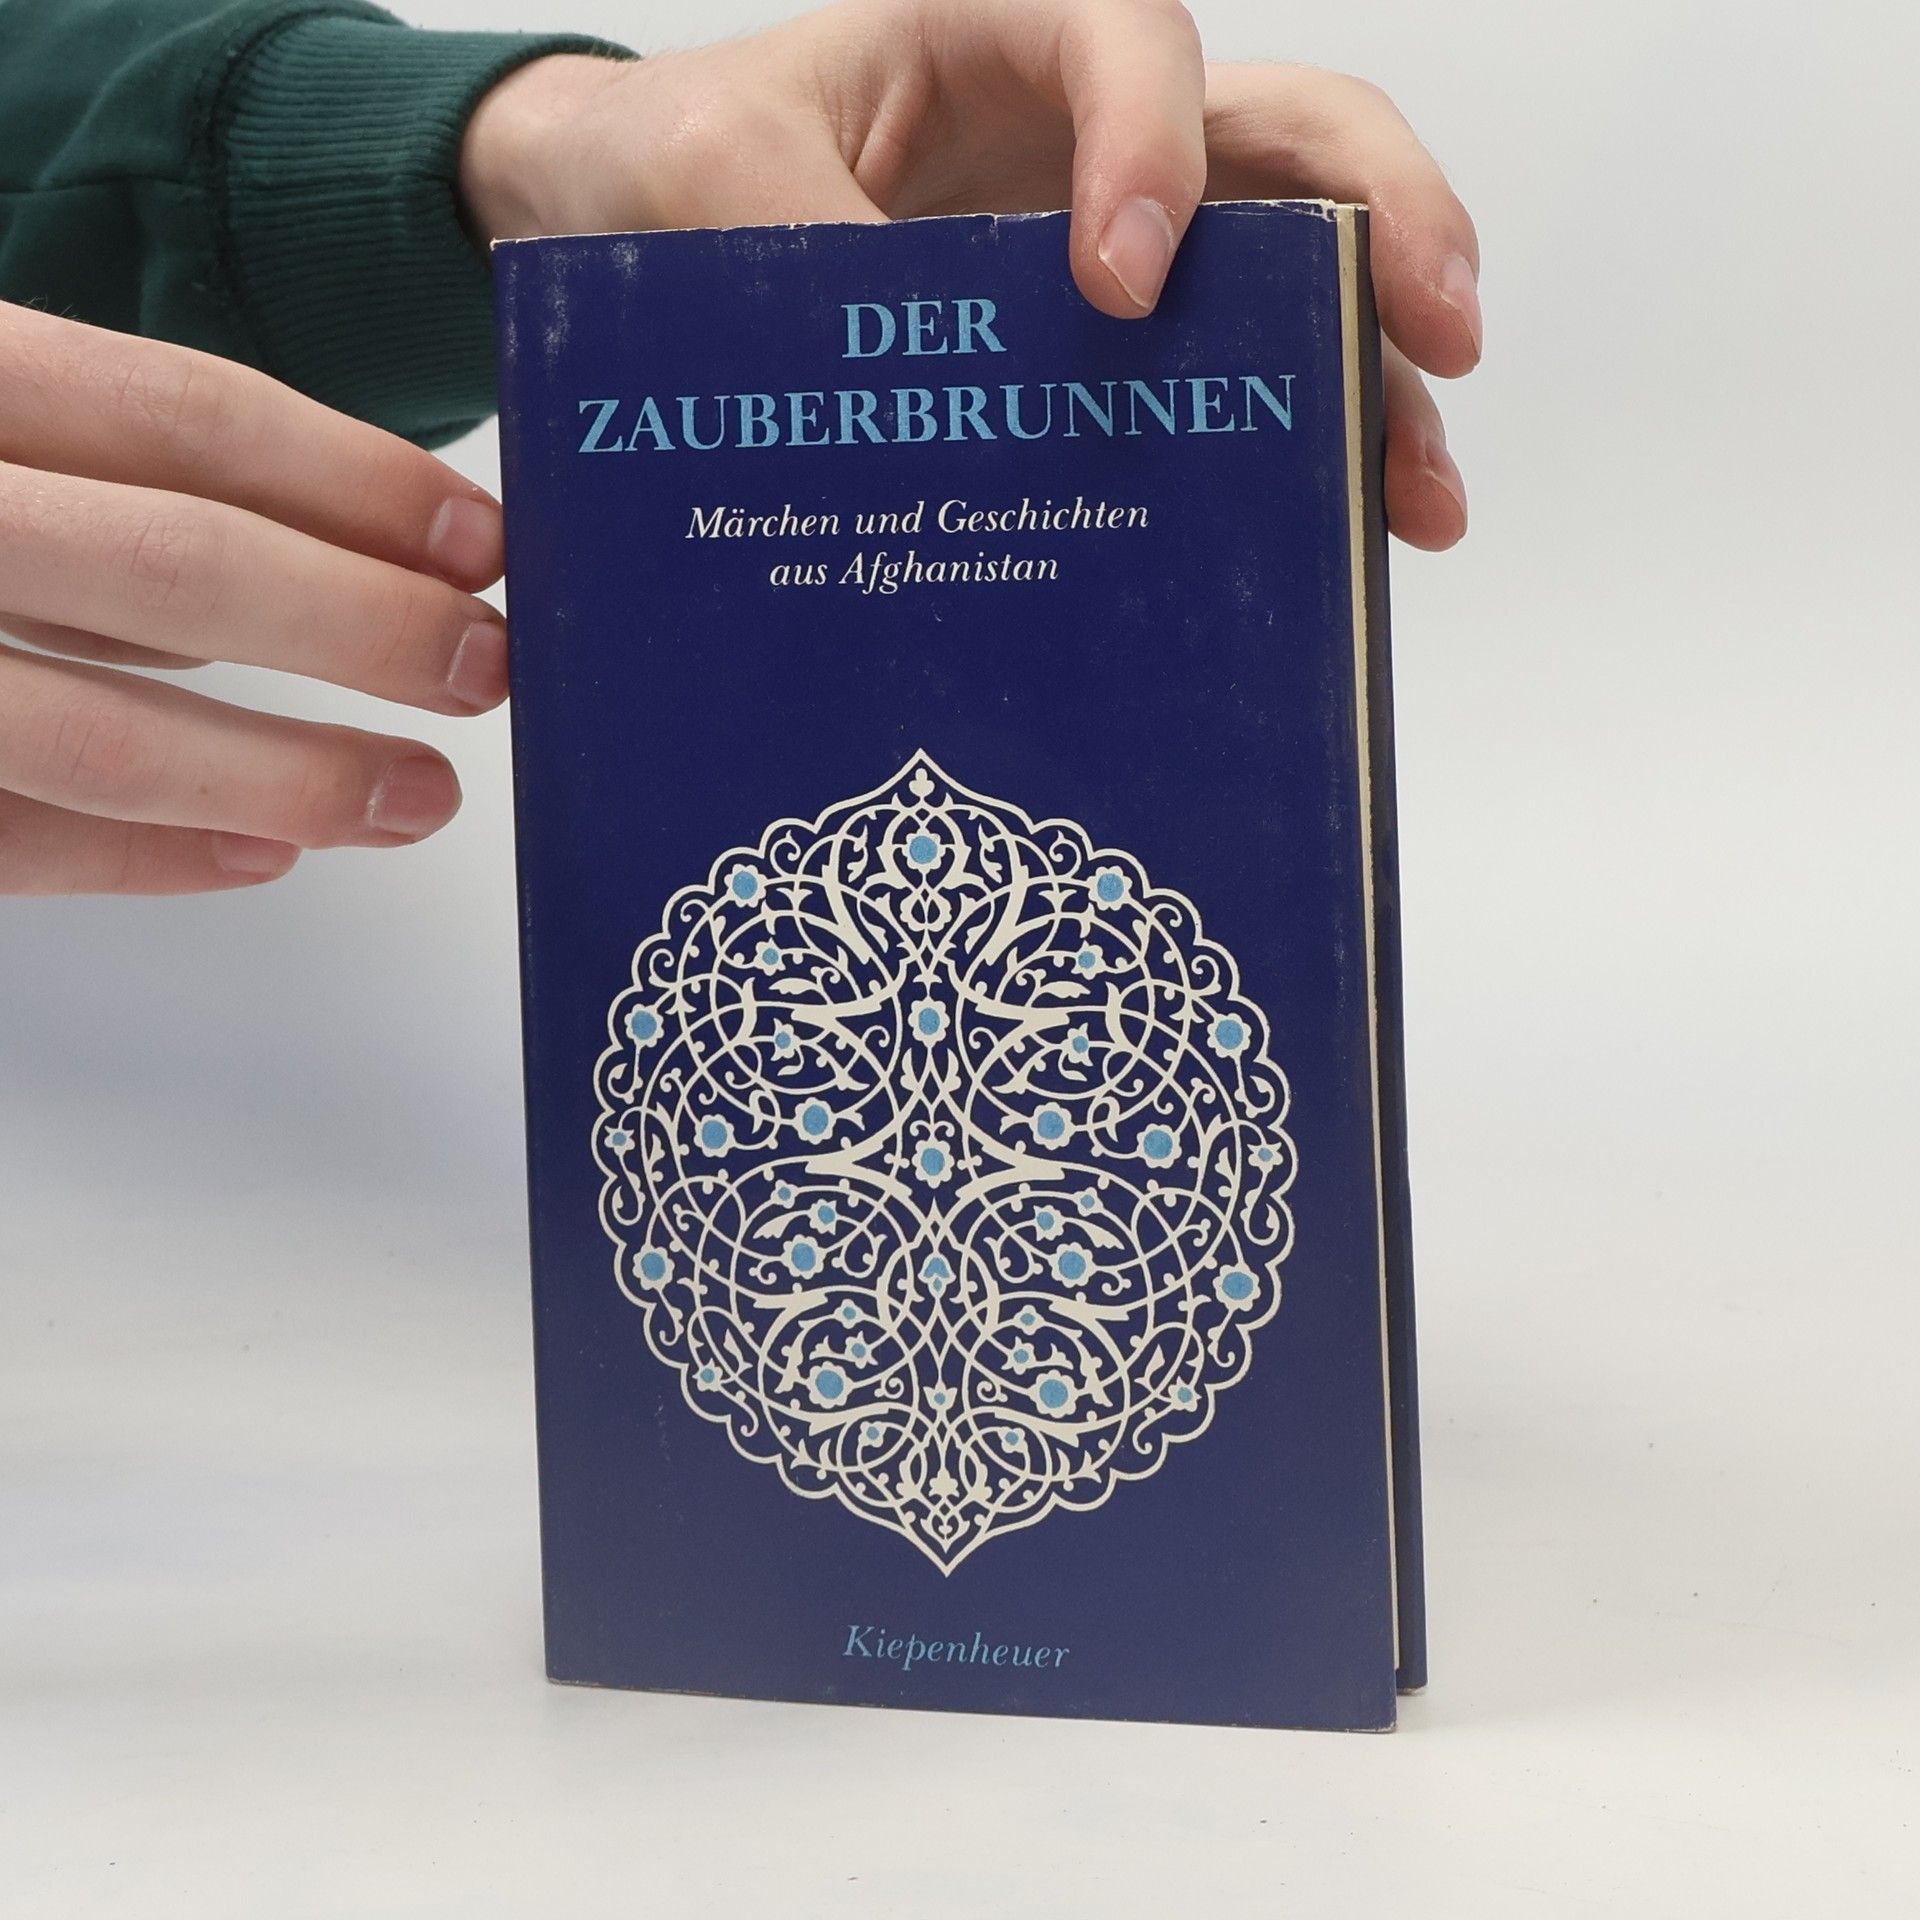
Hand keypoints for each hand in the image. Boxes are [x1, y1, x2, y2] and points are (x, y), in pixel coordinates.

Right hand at [0, 303, 506, 894]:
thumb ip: (109, 480)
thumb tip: (336, 552)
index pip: (184, 416)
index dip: (359, 485)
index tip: (486, 546)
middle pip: (171, 565)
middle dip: (359, 629)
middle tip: (487, 673)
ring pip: (92, 728)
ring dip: (288, 774)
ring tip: (417, 799)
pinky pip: (3, 838)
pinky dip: (145, 854)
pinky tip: (264, 854)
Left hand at [462, 0, 1480, 550]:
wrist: (626, 230)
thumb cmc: (659, 170)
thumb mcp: (702, 184)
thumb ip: (802, 250)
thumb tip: (916, 391)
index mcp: (991, 32)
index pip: (1132, 40)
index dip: (1157, 149)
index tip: (1121, 287)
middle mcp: (1081, 126)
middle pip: (1288, 135)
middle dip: (1383, 226)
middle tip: (1443, 334)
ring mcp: (1107, 235)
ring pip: (1290, 266)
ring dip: (1370, 373)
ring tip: (1413, 498)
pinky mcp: (1098, 343)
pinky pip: (1225, 373)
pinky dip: (1289, 440)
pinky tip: (1329, 526)